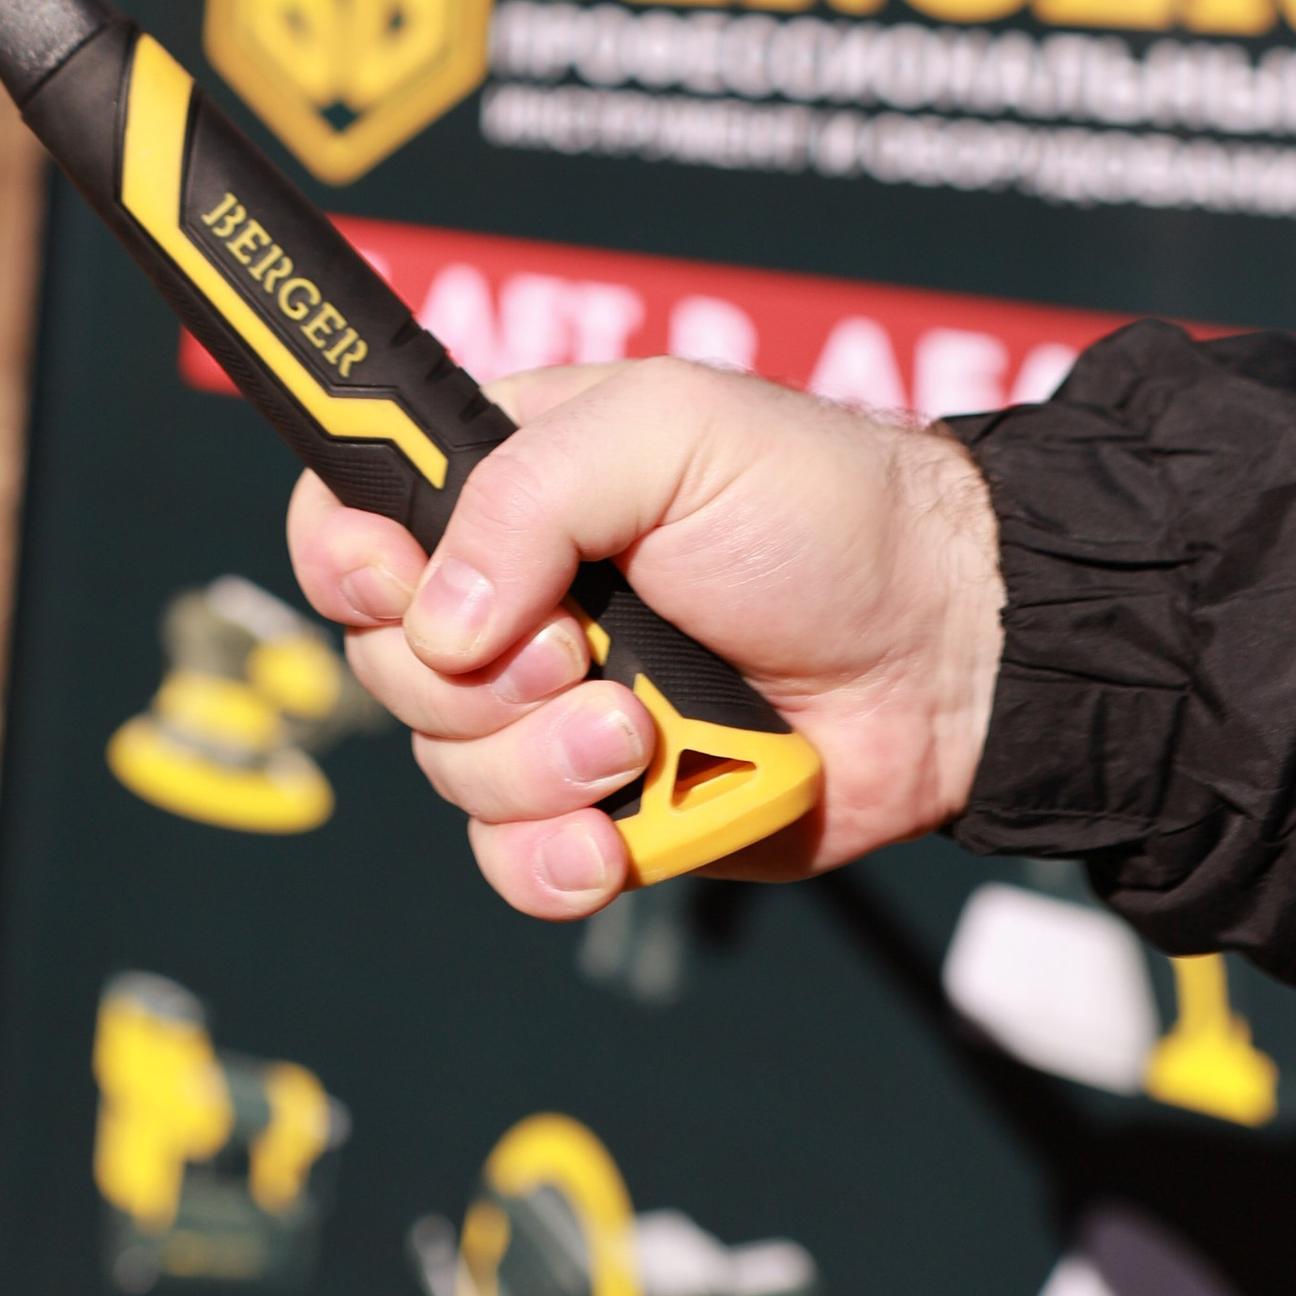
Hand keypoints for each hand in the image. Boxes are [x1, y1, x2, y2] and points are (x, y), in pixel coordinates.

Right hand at [284, 356, 1003, 921]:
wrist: (947, 650)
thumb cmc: (822, 508)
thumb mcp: (671, 431)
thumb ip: (530, 493)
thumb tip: (438, 625)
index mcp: (506, 485)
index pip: (348, 517)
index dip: (350, 560)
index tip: (399, 582)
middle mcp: (511, 600)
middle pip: (385, 664)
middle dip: (477, 679)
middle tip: (582, 652)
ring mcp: (552, 712)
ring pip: (447, 773)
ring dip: (537, 767)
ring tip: (641, 735)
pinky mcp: (603, 811)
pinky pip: (512, 864)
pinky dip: (551, 861)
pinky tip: (612, 838)